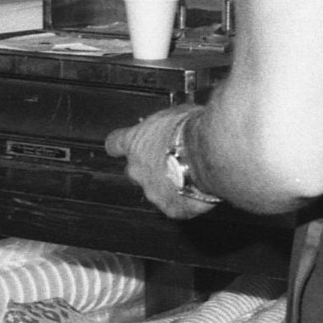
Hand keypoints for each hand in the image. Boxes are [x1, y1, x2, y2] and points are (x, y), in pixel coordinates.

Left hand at [103, 105, 218, 219]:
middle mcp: (138, 169)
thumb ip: (169, 123)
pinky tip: (200, 191)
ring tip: (192, 175)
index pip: (114, 144)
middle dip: (149, 168)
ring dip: (169, 184)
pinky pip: (176, 206)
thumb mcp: (177, 113)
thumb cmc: (192, 130)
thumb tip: (177, 122)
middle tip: (170, 160)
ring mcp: (152, 192)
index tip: (124, 145)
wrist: (208, 154)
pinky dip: (186, 200)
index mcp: (134, 142)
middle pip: (134, 171)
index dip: (121, 145)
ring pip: (155, 191)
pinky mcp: (171, 208)